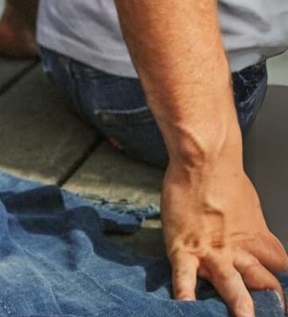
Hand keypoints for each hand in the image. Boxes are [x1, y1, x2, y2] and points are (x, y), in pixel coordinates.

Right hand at [162, 158, 287, 316]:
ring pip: (230, 284)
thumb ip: (248, 225)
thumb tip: (247, 231)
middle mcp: (238, 249)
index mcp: (256, 237)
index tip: (276, 290)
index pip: (278, 266)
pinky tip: (185, 305)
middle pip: (262, 282)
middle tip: (269, 315)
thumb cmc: (223, 177)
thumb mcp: (248, 204)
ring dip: (239, 305)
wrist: (203, 161)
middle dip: (267, 302)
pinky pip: (185, 275)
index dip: (278, 278)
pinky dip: (185, 291)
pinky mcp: (185, 248)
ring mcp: (211, 250)